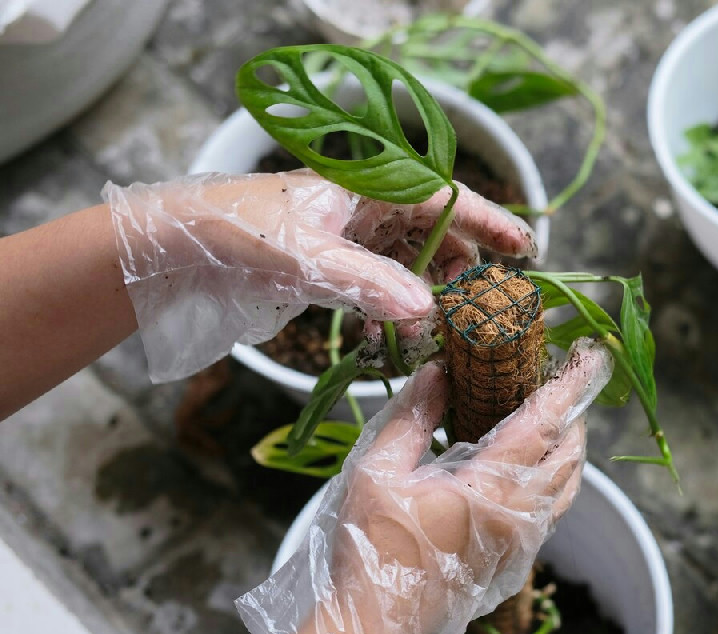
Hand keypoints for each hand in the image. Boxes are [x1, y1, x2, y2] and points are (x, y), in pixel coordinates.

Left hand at [103, 170, 535, 381]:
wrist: (171, 250)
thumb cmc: (236, 235)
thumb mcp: (309, 260)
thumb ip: (371, 285)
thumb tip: (427, 310)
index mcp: (365, 186)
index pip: (443, 197)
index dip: (488, 221)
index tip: (525, 247)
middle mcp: (361, 207)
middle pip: (432, 231)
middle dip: (461, 266)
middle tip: (483, 302)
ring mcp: (344, 237)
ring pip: (406, 262)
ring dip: (424, 294)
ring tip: (440, 328)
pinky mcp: (327, 266)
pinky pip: (375, 286)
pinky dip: (388, 312)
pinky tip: (387, 342)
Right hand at [235, 339, 612, 633]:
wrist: (376, 628)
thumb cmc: (372, 548)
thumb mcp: (377, 470)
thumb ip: (411, 416)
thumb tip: (438, 371)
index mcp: (491, 487)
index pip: (545, 423)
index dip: (570, 386)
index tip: (591, 357)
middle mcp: (520, 515)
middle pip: (569, 455)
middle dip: (574, 415)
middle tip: (563, 384)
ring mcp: (522, 544)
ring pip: (566, 489)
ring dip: (568, 451)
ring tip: (554, 423)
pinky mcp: (514, 565)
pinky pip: (550, 514)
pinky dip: (553, 483)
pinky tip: (527, 473)